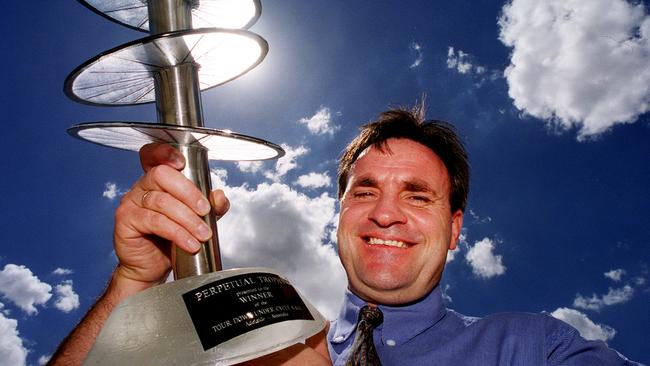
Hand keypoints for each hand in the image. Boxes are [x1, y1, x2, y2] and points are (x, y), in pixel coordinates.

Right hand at [113, 143, 229, 291]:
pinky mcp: (125, 221)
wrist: (152, 268)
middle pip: (161, 175)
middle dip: (189, 193)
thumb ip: (210, 207)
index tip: (182, 162)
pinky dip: (177, 233)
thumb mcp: (196, 220)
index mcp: (156, 181)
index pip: (152, 155)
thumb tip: (219, 196)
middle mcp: (141, 187)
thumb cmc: (170, 240)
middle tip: (205, 212)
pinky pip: (155, 221)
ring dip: (188, 219)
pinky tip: (190, 243)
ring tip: (203, 235)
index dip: (164, 152)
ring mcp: (130, 202)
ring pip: (162, 202)